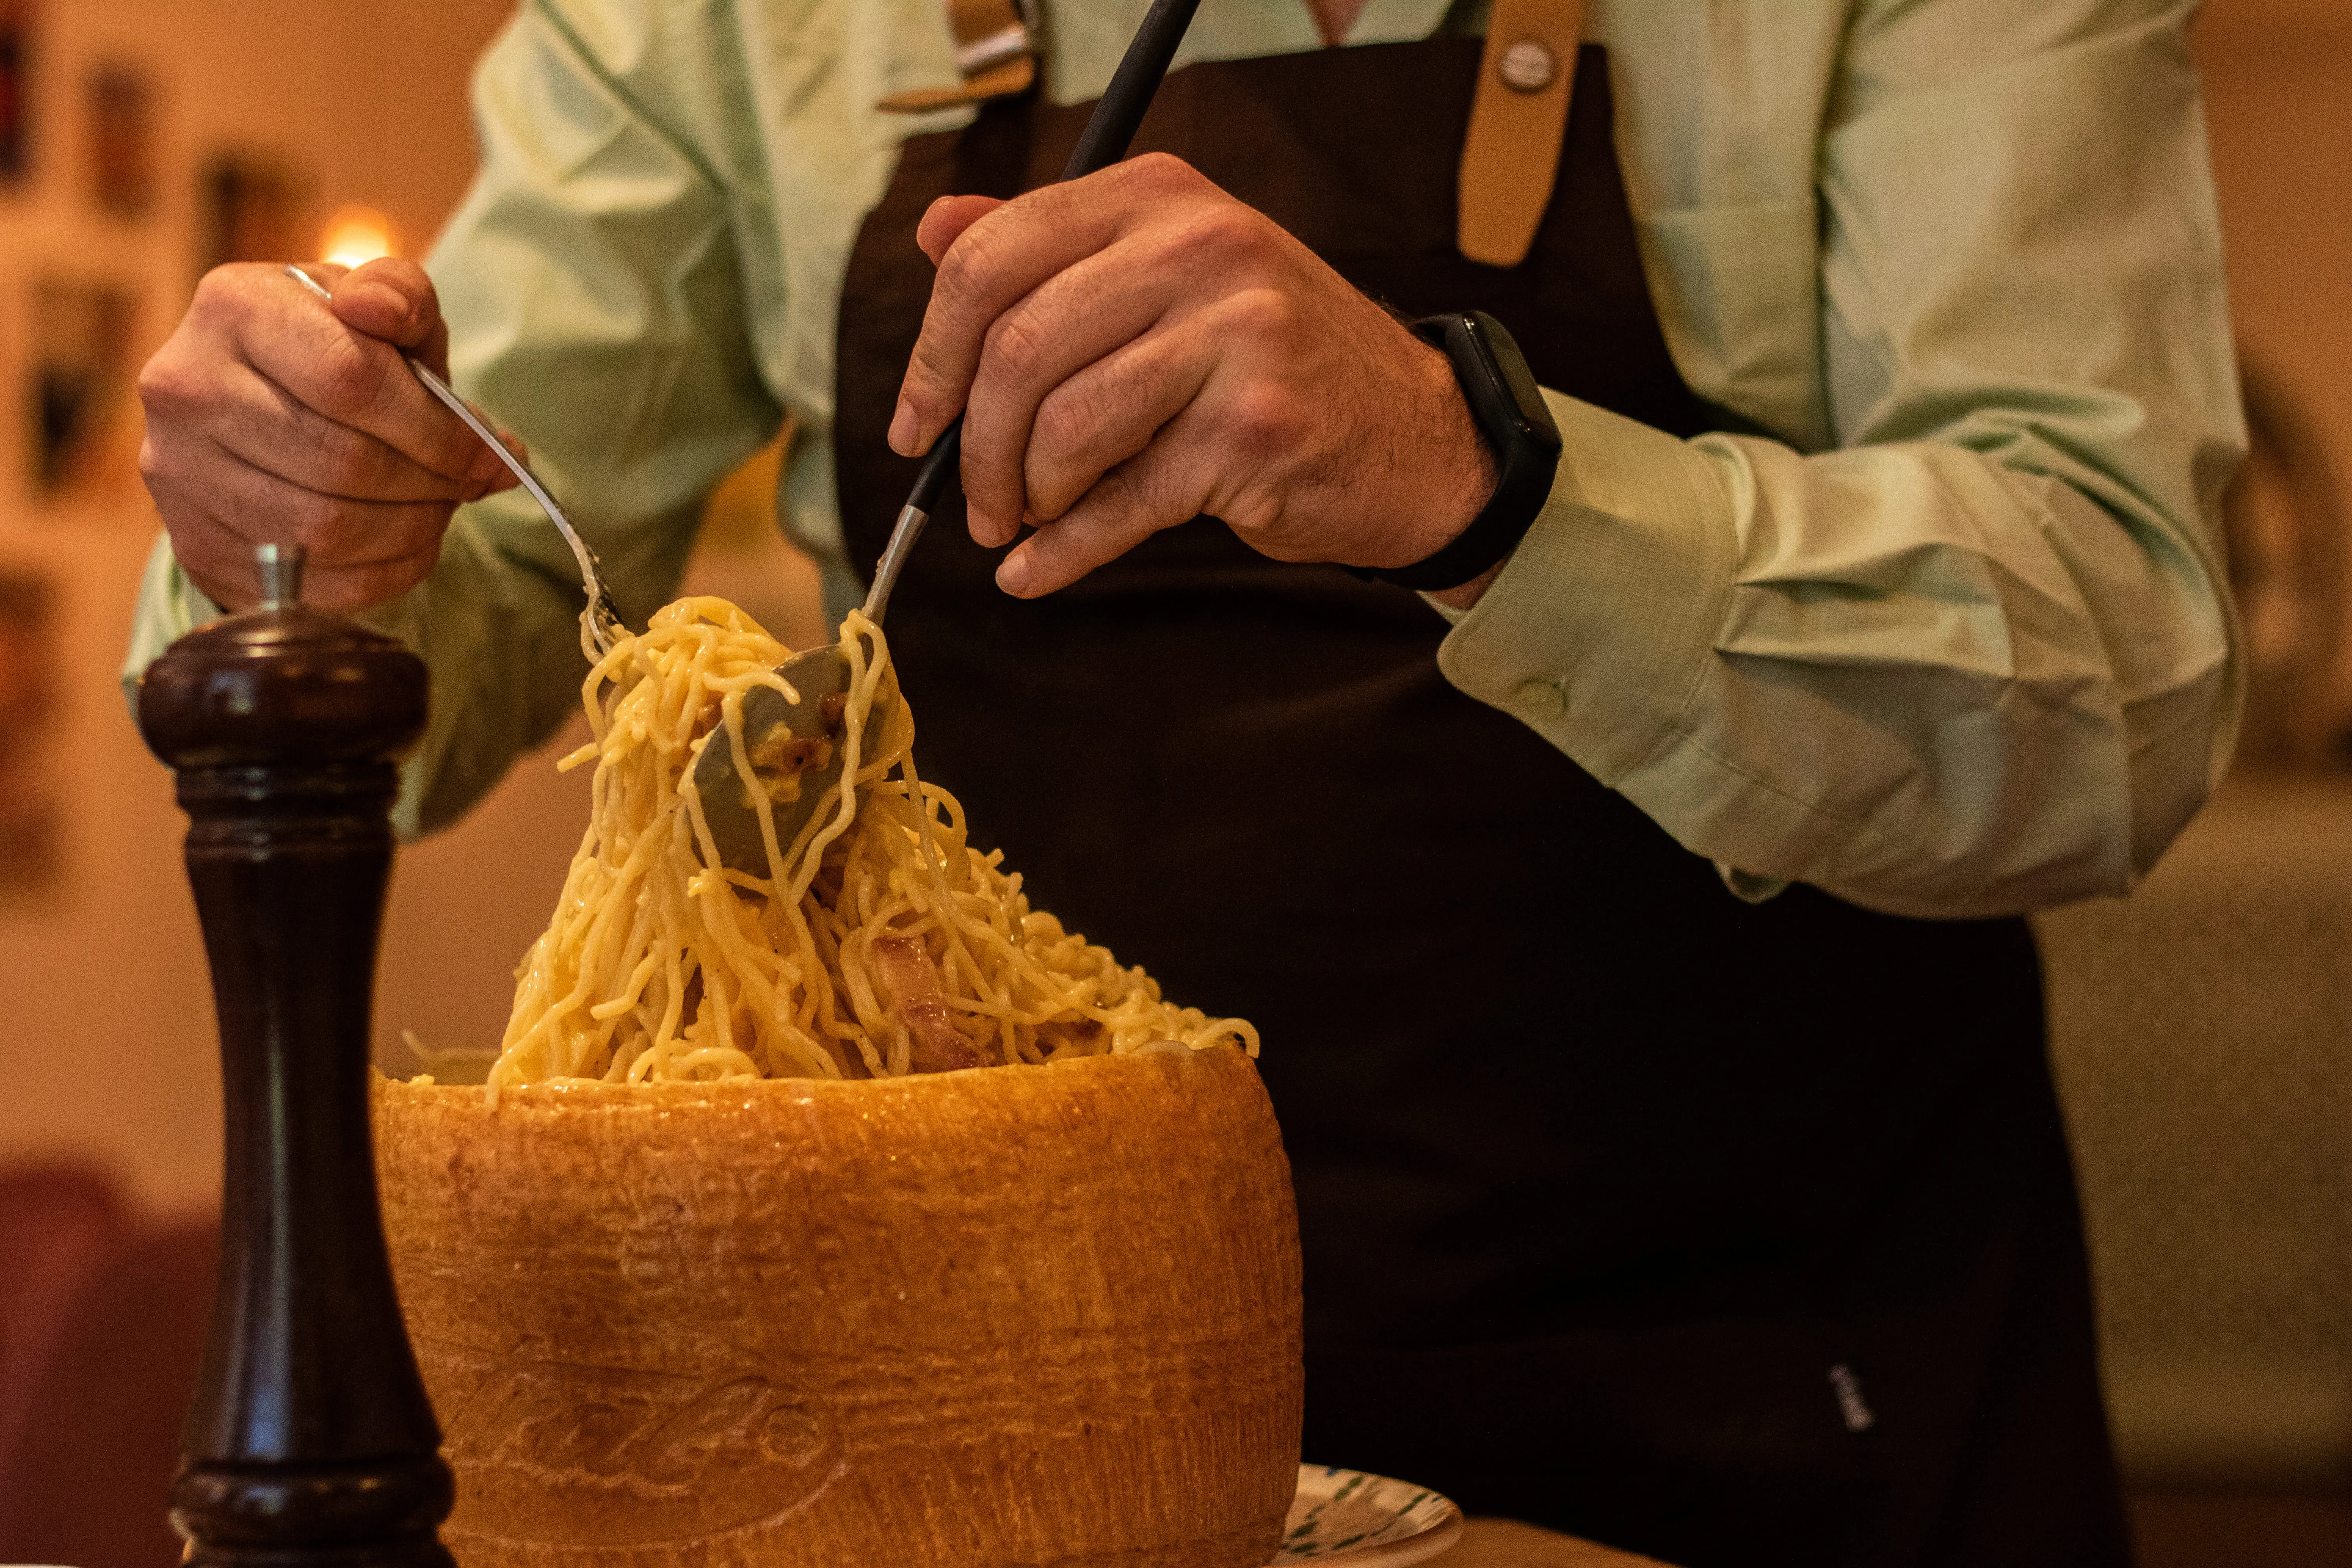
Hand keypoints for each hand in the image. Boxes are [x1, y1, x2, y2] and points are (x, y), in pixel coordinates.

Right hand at [137, 258, 521, 611]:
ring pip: (326, 529)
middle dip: (431, 482)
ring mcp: (179, 470)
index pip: (351, 379)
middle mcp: (187, 386)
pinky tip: (406, 543)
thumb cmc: (331, 350)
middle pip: (342, 461)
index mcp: (235, 306)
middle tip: (468, 484)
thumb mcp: (375, 307)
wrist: (252, 407)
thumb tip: (395, 315)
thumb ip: (401, 297)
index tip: (489, 452)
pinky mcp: (195, 543)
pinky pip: (313, 582)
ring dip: (411, 528)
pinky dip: (382, 571)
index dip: (437, 429)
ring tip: (440, 508)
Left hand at [890, 154, 1497, 598]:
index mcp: (1161, 198)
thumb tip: (934, 229)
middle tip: (978, 500)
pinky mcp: (1256, 429)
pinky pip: (1122, 503)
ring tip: (1033, 521)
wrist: (1414, 437)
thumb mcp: (1167, 281)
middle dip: (975, 446)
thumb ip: (1053, 253)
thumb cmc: (1271, 364)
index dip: (932, 353)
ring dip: (1027, 499)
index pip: (993, 258)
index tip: (916, 422)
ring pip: (1064, 429)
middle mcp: (1202, 248)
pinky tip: (1036, 574)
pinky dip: (1064, 554)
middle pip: (1018, 351)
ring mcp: (1237, 336)